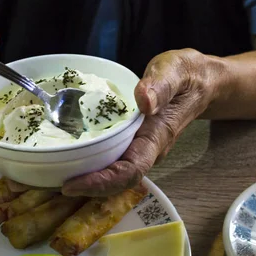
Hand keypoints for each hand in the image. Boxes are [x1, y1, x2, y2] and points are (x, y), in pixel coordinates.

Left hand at [61, 49, 223, 195]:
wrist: (203, 82)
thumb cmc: (188, 75)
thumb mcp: (176, 70)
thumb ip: (161, 85)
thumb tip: (145, 102)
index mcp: (157, 137)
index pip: (130, 171)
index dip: (101, 182)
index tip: (72, 184)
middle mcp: (148, 149)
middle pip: (118, 180)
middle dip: (87, 186)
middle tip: (51, 182)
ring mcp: (141, 147)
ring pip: (114, 173)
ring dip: (87, 179)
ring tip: (54, 174)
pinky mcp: (134, 141)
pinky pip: (113, 159)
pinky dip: (92, 163)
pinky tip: (70, 157)